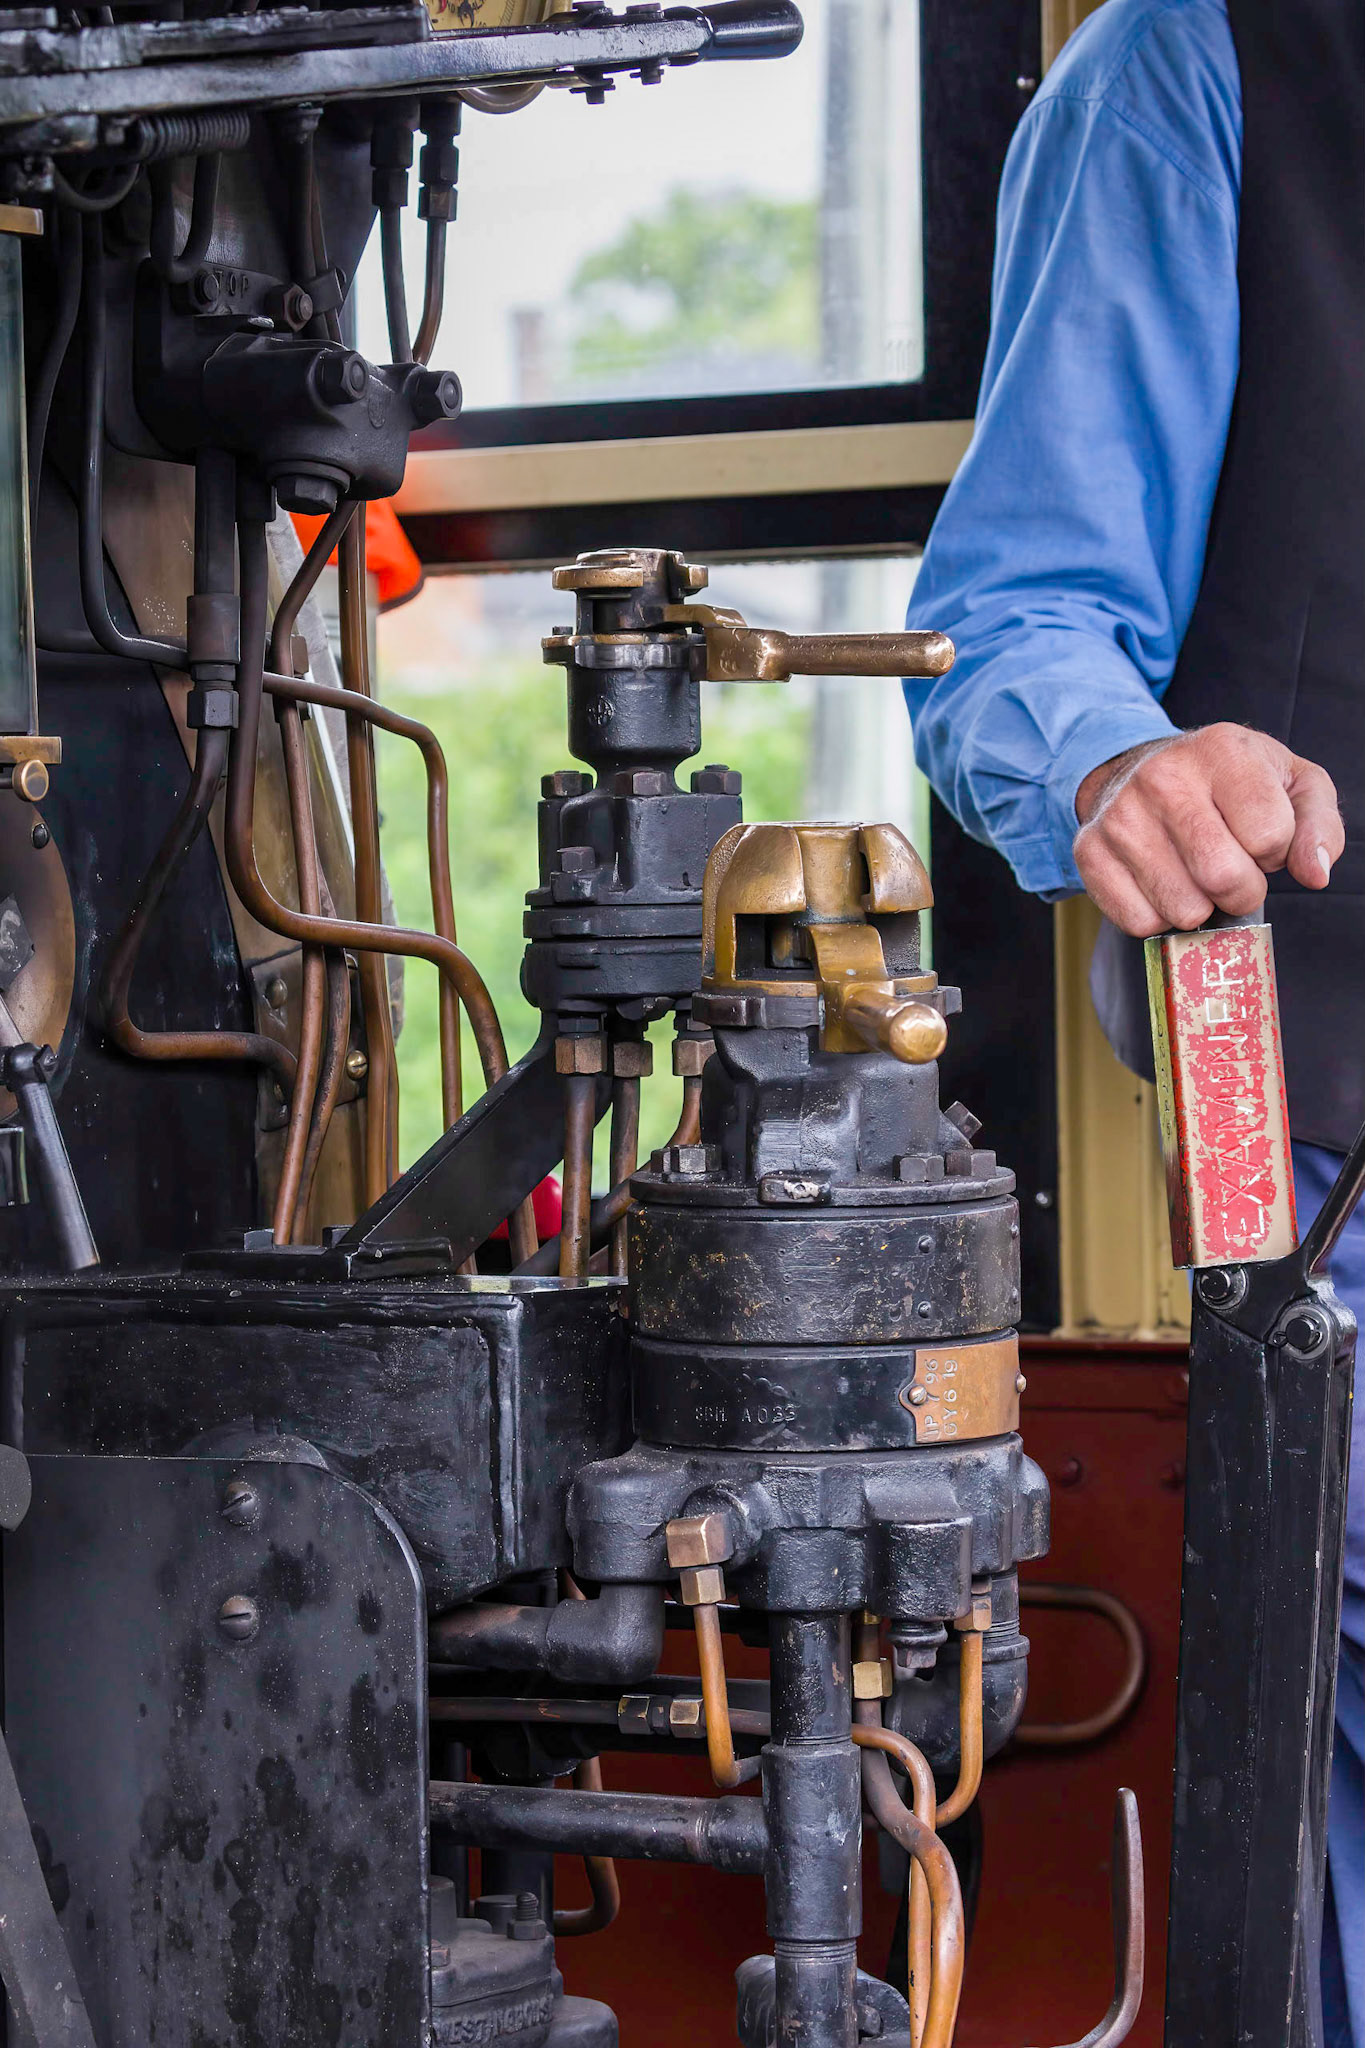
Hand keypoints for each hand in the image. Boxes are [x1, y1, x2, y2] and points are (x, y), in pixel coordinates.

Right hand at [1073, 723, 1342, 937]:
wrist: (1140, 767)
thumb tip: (1314, 873)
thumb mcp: (1291, 782)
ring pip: (1184, 908)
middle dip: (1243, 889)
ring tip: (1195, 873)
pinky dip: (1160, 917)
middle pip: (1224, 877)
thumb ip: (1319, 825)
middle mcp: (1163, 777)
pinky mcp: (1089, 852)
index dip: (1275, 851)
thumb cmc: (1227, 781)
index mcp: (1220, 750)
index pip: (1269, 835)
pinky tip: (1162, 884)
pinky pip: (1140, 922)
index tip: (1260, 838)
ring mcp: (1120, 817)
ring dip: (1201, 906)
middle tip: (1234, 870)